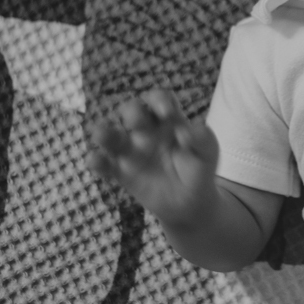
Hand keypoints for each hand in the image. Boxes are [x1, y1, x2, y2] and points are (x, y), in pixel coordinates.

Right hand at [88, 89, 219, 226]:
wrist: (190, 203)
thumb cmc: (199, 169)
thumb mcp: (208, 152)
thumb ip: (203, 138)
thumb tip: (186, 132)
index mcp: (168, 120)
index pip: (158, 100)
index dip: (159, 100)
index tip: (167, 113)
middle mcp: (146, 131)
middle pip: (131, 111)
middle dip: (132, 112)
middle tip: (137, 123)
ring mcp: (132, 150)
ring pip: (111, 135)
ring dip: (103, 131)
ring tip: (101, 134)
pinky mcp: (122, 172)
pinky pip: (104, 164)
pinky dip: (96, 161)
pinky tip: (95, 161)